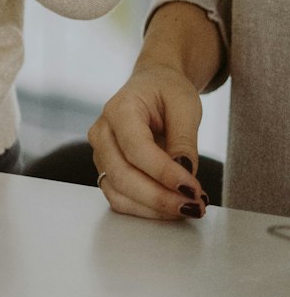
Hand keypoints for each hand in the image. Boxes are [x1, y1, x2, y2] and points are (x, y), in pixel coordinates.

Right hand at [88, 63, 206, 219]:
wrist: (153, 86)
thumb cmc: (167, 91)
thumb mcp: (185, 105)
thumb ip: (184, 140)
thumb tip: (185, 175)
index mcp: (119, 109)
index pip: (136, 148)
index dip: (164, 172)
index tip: (193, 188)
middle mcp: (102, 133)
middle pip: (123, 176)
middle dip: (160, 198)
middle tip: (195, 206)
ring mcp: (101, 154)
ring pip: (118, 193)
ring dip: (154, 208)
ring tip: (189, 208)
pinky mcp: (107, 170)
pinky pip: (121, 198)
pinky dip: (147, 209)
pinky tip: (174, 206)